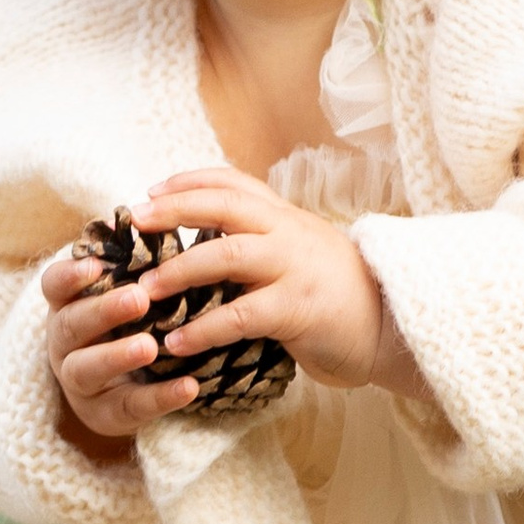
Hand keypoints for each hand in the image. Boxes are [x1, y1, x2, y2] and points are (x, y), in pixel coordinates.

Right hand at [41, 241, 201, 451]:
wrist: (125, 386)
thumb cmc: (130, 321)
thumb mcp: (128, 290)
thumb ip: (139, 264)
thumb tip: (168, 215)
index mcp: (67, 303)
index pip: (54, 285)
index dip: (69, 276)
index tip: (96, 266)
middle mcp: (64, 341)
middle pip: (69, 324)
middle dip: (102, 311)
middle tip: (138, 298)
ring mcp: (79, 381)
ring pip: (85, 369)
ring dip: (117, 356)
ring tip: (150, 347)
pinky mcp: (103, 415)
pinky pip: (128, 408)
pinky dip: (159, 398)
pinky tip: (189, 387)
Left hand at [129, 167, 424, 401]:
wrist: (390, 329)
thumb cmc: (335, 298)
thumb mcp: (298, 256)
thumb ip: (260, 244)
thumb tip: (204, 244)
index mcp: (285, 217)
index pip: (232, 182)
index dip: (188, 181)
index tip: (150, 191)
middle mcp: (289, 233)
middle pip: (224, 206)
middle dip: (173, 210)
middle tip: (134, 222)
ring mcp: (296, 269)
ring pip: (227, 255)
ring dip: (179, 270)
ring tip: (144, 289)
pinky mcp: (300, 310)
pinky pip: (241, 315)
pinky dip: (204, 328)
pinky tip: (177, 342)